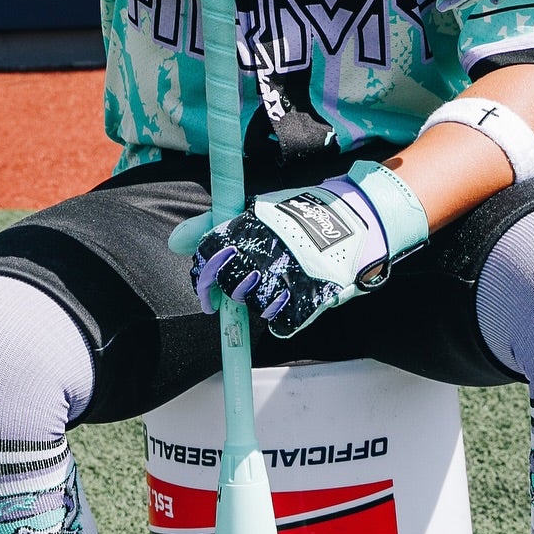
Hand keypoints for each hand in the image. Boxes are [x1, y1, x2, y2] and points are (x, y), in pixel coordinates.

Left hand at [172, 163, 428, 339]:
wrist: (359, 217)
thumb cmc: (301, 216)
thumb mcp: (257, 211)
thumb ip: (213, 226)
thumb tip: (174, 241)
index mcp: (252, 222)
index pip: (211, 254)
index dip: (204, 279)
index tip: (207, 295)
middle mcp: (269, 247)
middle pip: (232, 284)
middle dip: (232, 294)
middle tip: (242, 293)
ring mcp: (293, 271)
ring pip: (256, 306)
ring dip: (259, 305)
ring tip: (275, 291)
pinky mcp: (313, 293)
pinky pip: (282, 322)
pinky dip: (281, 319)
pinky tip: (289, 304)